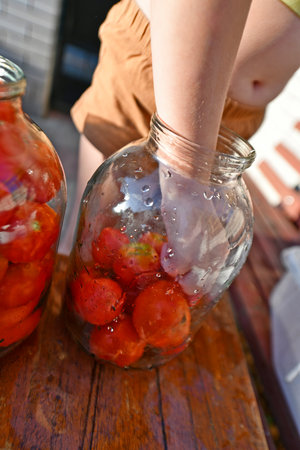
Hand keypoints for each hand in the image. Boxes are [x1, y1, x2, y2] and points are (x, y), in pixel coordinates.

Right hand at [159, 161, 231, 298]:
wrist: (190, 186)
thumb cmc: (194, 201)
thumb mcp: (202, 229)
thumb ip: (199, 246)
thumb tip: (185, 262)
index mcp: (222, 251)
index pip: (212, 282)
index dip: (196, 285)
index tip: (183, 281)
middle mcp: (216, 258)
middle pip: (199, 288)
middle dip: (184, 283)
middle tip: (173, 268)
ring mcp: (201, 259)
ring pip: (187, 284)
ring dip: (175, 271)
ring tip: (170, 252)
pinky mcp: (184, 255)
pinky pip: (172, 269)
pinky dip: (166, 260)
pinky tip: (166, 247)